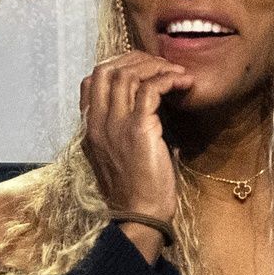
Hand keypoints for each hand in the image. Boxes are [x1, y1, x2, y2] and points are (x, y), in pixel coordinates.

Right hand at [80, 51, 191, 227]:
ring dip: (156, 67)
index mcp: (90, 127)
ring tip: (177, 73)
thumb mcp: (119, 151)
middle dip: (136, 60)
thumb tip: (150, 99)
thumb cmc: (137, 187)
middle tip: (162, 66)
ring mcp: (114, 124)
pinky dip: (168, 79)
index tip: (143, 69)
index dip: (117, 66)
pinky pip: (150, 88)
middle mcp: (97, 122)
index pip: (91, 80)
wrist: (140, 214)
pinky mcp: (137, 129)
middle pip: (107, 69)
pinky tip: (184, 83)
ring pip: (127, 74)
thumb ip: (124, 124)